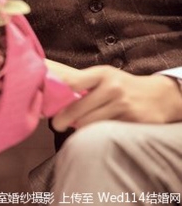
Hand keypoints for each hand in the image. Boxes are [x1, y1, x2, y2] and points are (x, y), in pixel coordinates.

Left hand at [52, 65, 181, 131]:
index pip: (71, 82)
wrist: (159, 96)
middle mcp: (112, 87)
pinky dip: (96, 133)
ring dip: (79, 127)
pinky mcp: (132, 121)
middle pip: (76, 110)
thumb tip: (49, 87)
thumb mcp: (104, 76)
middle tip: (57, 124)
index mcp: (102, 73)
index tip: (46, 103)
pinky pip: (104, 131)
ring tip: (76, 125)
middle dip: (62, 120)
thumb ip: (81, 82)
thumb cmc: (122, 86)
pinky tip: (96, 129)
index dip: (55, 94)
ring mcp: (123, 104)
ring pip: (88, 124)